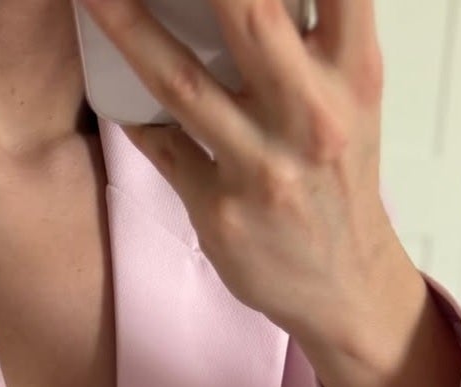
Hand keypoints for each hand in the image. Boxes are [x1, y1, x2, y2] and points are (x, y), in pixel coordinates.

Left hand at [80, 0, 406, 357]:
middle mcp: (311, 115)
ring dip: (127, 23)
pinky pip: (161, 146)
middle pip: (250, 12)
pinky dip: (130, 112)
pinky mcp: (221, 211)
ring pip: (181, 81)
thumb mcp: (349, 89)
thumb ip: (310, 27)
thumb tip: (239, 0)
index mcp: (354, 69)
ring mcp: (263, 166)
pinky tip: (106, 83)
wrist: (345, 284)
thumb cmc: (338, 175)